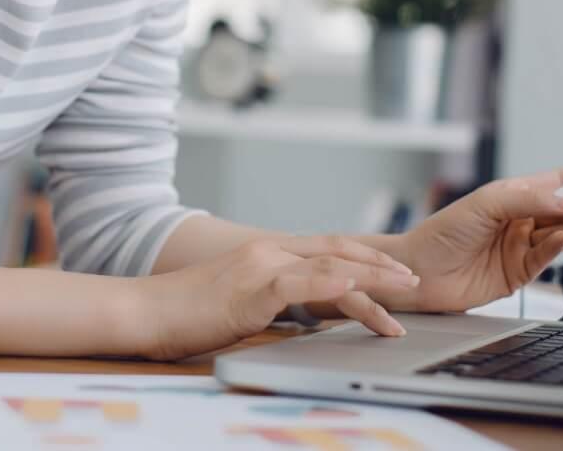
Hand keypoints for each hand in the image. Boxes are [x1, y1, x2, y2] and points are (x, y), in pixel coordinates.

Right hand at [135, 235, 420, 360]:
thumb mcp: (243, 304)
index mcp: (267, 253)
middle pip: (338, 249)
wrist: (147, 311)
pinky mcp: (251, 288)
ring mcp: (260, 265)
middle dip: (381, 264)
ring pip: (329, 265)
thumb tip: (311, 315)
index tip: (396, 272)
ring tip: (404, 294)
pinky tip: (355, 287)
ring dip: (372, 279)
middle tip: (415, 281)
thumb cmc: (188, 313)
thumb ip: (277, 302)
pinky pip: (299, 283)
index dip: (366, 257)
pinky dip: (331, 283)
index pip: (329, 248)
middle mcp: (268, 251)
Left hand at [395, 167, 562, 314]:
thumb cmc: (444, 231)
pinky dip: (560, 247)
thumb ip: (531, 201)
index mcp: (511, 195)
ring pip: (560, 234)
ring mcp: (520, 246)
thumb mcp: (487, 204)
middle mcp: (519, 219)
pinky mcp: (519, 273)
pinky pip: (547, 257)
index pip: (556, 182)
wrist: (420, 271)